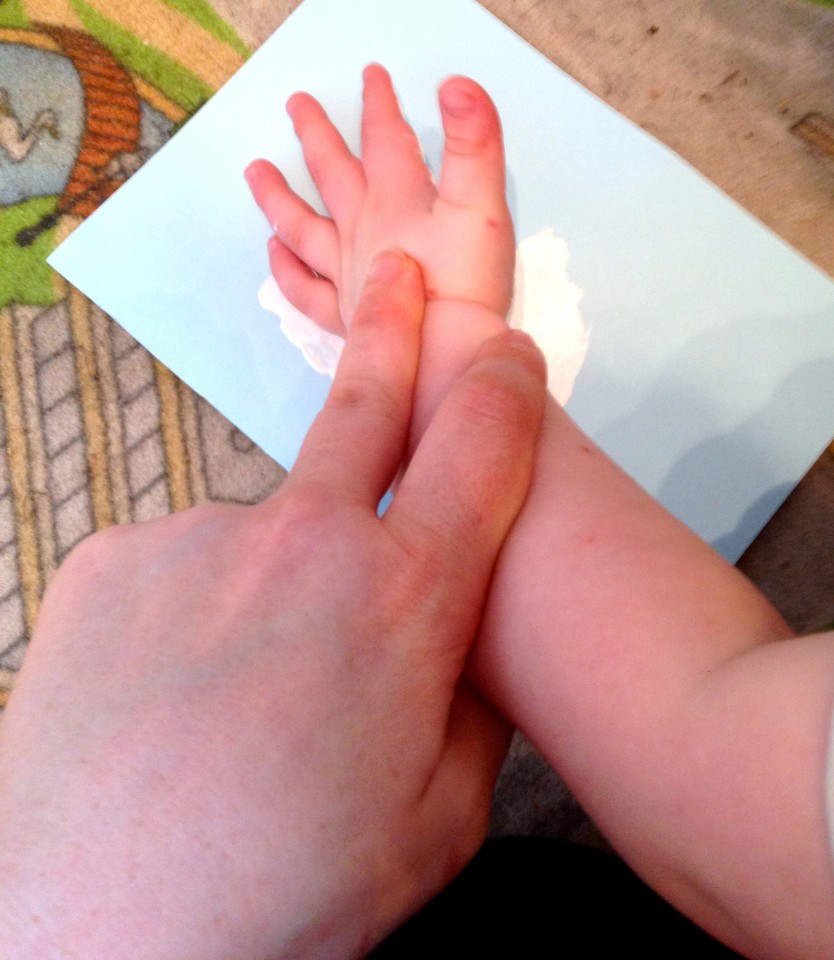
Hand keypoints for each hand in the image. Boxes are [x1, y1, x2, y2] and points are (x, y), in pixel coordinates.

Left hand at [0, 252, 545, 959]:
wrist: (103, 931)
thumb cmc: (287, 888)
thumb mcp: (439, 818)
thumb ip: (468, 704)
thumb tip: (464, 641)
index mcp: (403, 601)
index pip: (480, 452)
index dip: (503, 391)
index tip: (507, 354)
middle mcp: (303, 543)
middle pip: (363, 408)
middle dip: (390, 333)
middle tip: (393, 277)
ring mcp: (196, 540)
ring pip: (260, 533)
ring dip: (271, 582)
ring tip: (238, 695)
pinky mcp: (113, 560)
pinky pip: (177, 567)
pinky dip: (192, 613)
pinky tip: (173, 694)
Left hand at [246, 63, 514, 332]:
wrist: (447, 358)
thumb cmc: (467, 283)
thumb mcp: (481, 205)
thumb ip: (473, 144)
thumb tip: (454, 84)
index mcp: (398, 198)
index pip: (385, 138)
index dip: (379, 102)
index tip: (370, 74)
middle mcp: (364, 230)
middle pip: (333, 173)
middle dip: (317, 134)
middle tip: (295, 103)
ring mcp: (349, 274)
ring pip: (304, 227)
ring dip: (279, 197)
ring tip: (255, 171)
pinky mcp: (346, 315)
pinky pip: (305, 288)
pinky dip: (286, 269)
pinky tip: (274, 252)